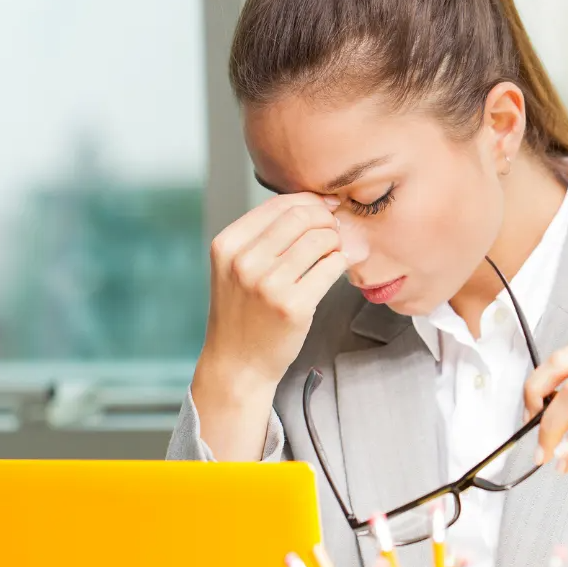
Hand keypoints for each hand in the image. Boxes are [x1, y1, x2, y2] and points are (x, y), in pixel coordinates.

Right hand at [198, 192, 350, 394]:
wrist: (237, 364)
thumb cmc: (243, 313)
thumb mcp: (235, 267)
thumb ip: (264, 236)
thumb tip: (314, 205)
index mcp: (227, 244)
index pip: (279, 203)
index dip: (310, 202)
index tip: (325, 209)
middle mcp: (244, 261)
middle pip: (301, 216)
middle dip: (326, 219)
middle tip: (335, 231)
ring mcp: (267, 284)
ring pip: (320, 239)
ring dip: (336, 241)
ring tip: (334, 253)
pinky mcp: (292, 306)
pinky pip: (331, 267)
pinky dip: (340, 263)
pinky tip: (335, 270)